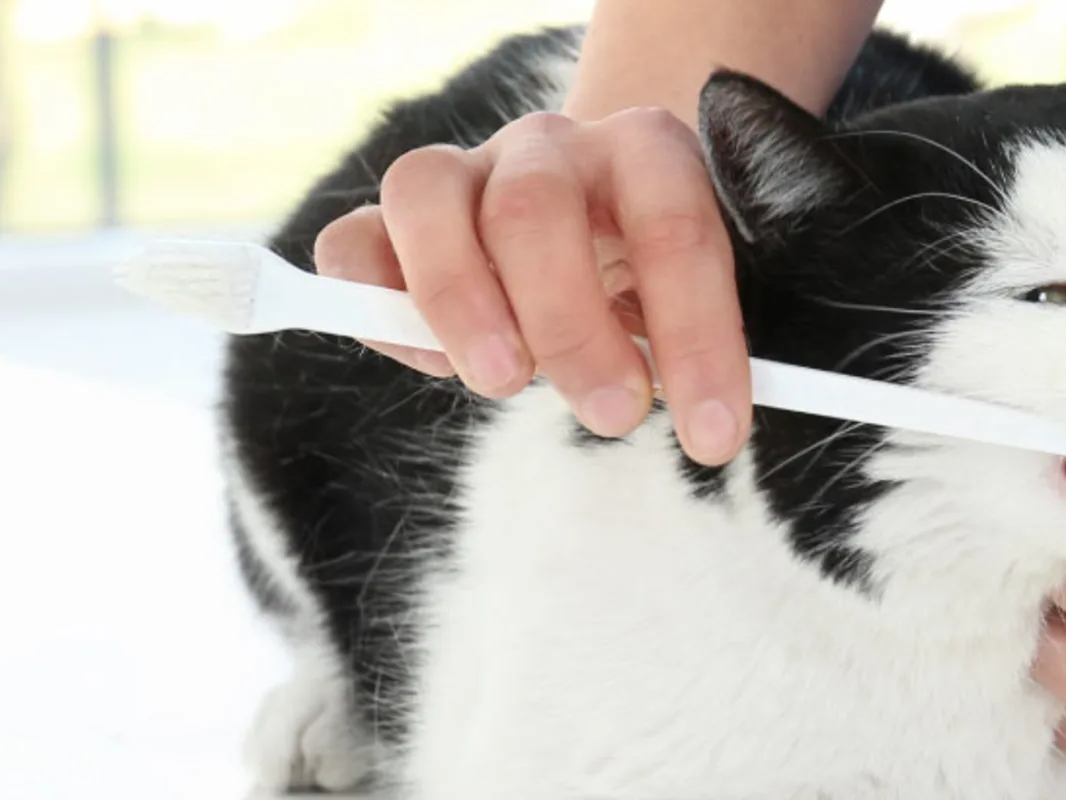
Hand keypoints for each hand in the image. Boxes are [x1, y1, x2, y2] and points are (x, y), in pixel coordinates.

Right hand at [311, 107, 753, 463]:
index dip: (698, 336)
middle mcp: (548, 145)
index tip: (715, 433)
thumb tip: (715, 422)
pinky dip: (375, 303)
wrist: (597, 212)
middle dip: (572, 327)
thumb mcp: (691, 298)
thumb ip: (699, 339)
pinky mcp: (390, 217)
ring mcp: (462, 170)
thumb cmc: (648, 273)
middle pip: (534, 209)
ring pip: (426, 198)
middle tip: (613, 415)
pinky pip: (351, 244)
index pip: (675, 229)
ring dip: (461, 301)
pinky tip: (430, 361)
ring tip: (505, 382)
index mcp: (645, 152)